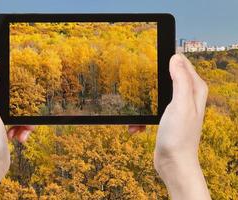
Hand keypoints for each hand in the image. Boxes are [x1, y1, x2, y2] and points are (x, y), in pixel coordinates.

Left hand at [0, 56, 34, 199]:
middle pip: (7, 88)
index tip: (12, 58)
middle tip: (25, 102)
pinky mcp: (4, 124)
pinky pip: (20, 119)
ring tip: (22, 128)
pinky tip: (20, 135)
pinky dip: (23, 128)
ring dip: (24, 117)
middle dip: (19, 96)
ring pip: (18, 105)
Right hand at [129, 54, 210, 199]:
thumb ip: (180, 80)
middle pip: (167, 78)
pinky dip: (142, 118)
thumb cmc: (179, 136)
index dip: (170, 57)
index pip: (183, 64)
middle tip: (140, 80)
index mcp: (194, 90)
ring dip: (144, 102)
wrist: (173, 163)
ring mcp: (176, 108)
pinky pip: (150, 111)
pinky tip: (136, 126)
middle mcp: (187, 97)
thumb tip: (176, 58)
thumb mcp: (180, 104)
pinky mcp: (166, 119)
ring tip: (135, 109)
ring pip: (155, 95)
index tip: (154, 52)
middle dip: (152, 80)